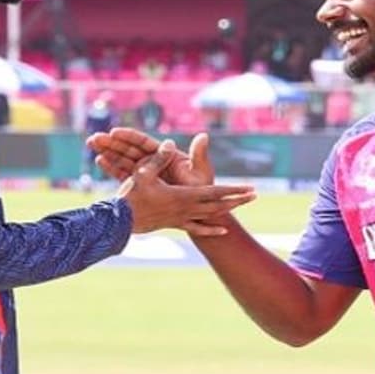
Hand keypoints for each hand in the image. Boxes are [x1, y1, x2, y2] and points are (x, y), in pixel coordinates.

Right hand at [88, 128, 214, 186]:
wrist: (194, 213)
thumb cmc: (198, 193)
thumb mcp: (198, 174)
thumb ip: (198, 155)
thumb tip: (204, 135)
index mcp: (167, 158)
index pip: (144, 144)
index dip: (128, 137)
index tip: (113, 132)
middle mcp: (156, 163)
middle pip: (130, 150)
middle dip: (112, 143)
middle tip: (94, 138)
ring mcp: (147, 174)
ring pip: (124, 160)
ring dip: (108, 151)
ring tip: (91, 143)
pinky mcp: (142, 184)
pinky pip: (124, 174)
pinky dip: (112, 168)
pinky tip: (99, 160)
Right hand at [117, 140, 252, 235]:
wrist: (119, 223)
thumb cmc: (131, 197)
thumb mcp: (143, 174)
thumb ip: (159, 159)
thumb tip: (171, 143)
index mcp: (183, 196)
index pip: (214, 193)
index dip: (233, 190)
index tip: (251, 189)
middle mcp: (186, 209)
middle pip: (218, 205)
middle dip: (237, 200)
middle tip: (255, 197)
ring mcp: (181, 219)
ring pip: (210, 216)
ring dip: (227, 210)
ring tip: (241, 206)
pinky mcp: (174, 224)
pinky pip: (197, 228)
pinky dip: (211, 229)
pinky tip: (221, 230)